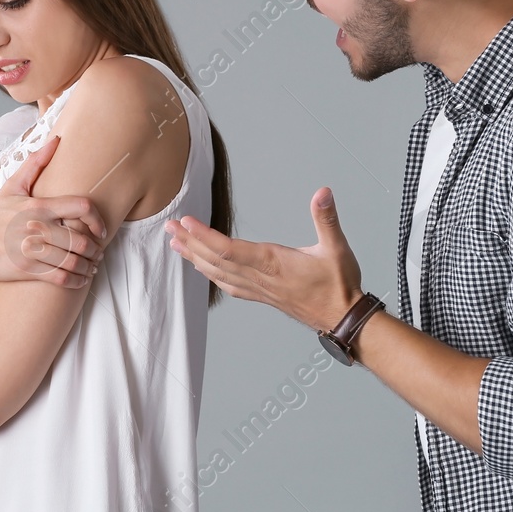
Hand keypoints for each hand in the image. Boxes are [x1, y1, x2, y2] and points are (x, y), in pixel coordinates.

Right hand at [0, 135, 108, 288]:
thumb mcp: (12, 187)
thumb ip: (35, 163)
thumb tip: (56, 140)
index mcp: (38, 206)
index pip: (80, 207)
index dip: (97, 219)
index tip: (101, 229)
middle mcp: (37, 228)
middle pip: (80, 239)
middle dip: (95, 248)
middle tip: (98, 252)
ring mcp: (31, 251)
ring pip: (73, 261)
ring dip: (89, 266)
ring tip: (92, 266)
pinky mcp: (26, 271)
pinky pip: (60, 278)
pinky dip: (76, 280)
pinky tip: (81, 279)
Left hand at [166, 186, 362, 332]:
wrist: (342, 318)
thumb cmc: (338, 285)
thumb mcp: (337, 248)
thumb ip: (327, 218)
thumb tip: (323, 192)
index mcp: (273, 263)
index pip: (229, 248)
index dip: (204, 235)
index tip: (186, 222)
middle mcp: (260, 277)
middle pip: (216, 260)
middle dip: (190, 242)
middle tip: (170, 227)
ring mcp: (259, 289)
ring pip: (218, 274)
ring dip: (195, 258)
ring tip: (177, 244)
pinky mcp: (262, 295)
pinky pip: (228, 285)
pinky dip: (210, 274)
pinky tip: (203, 269)